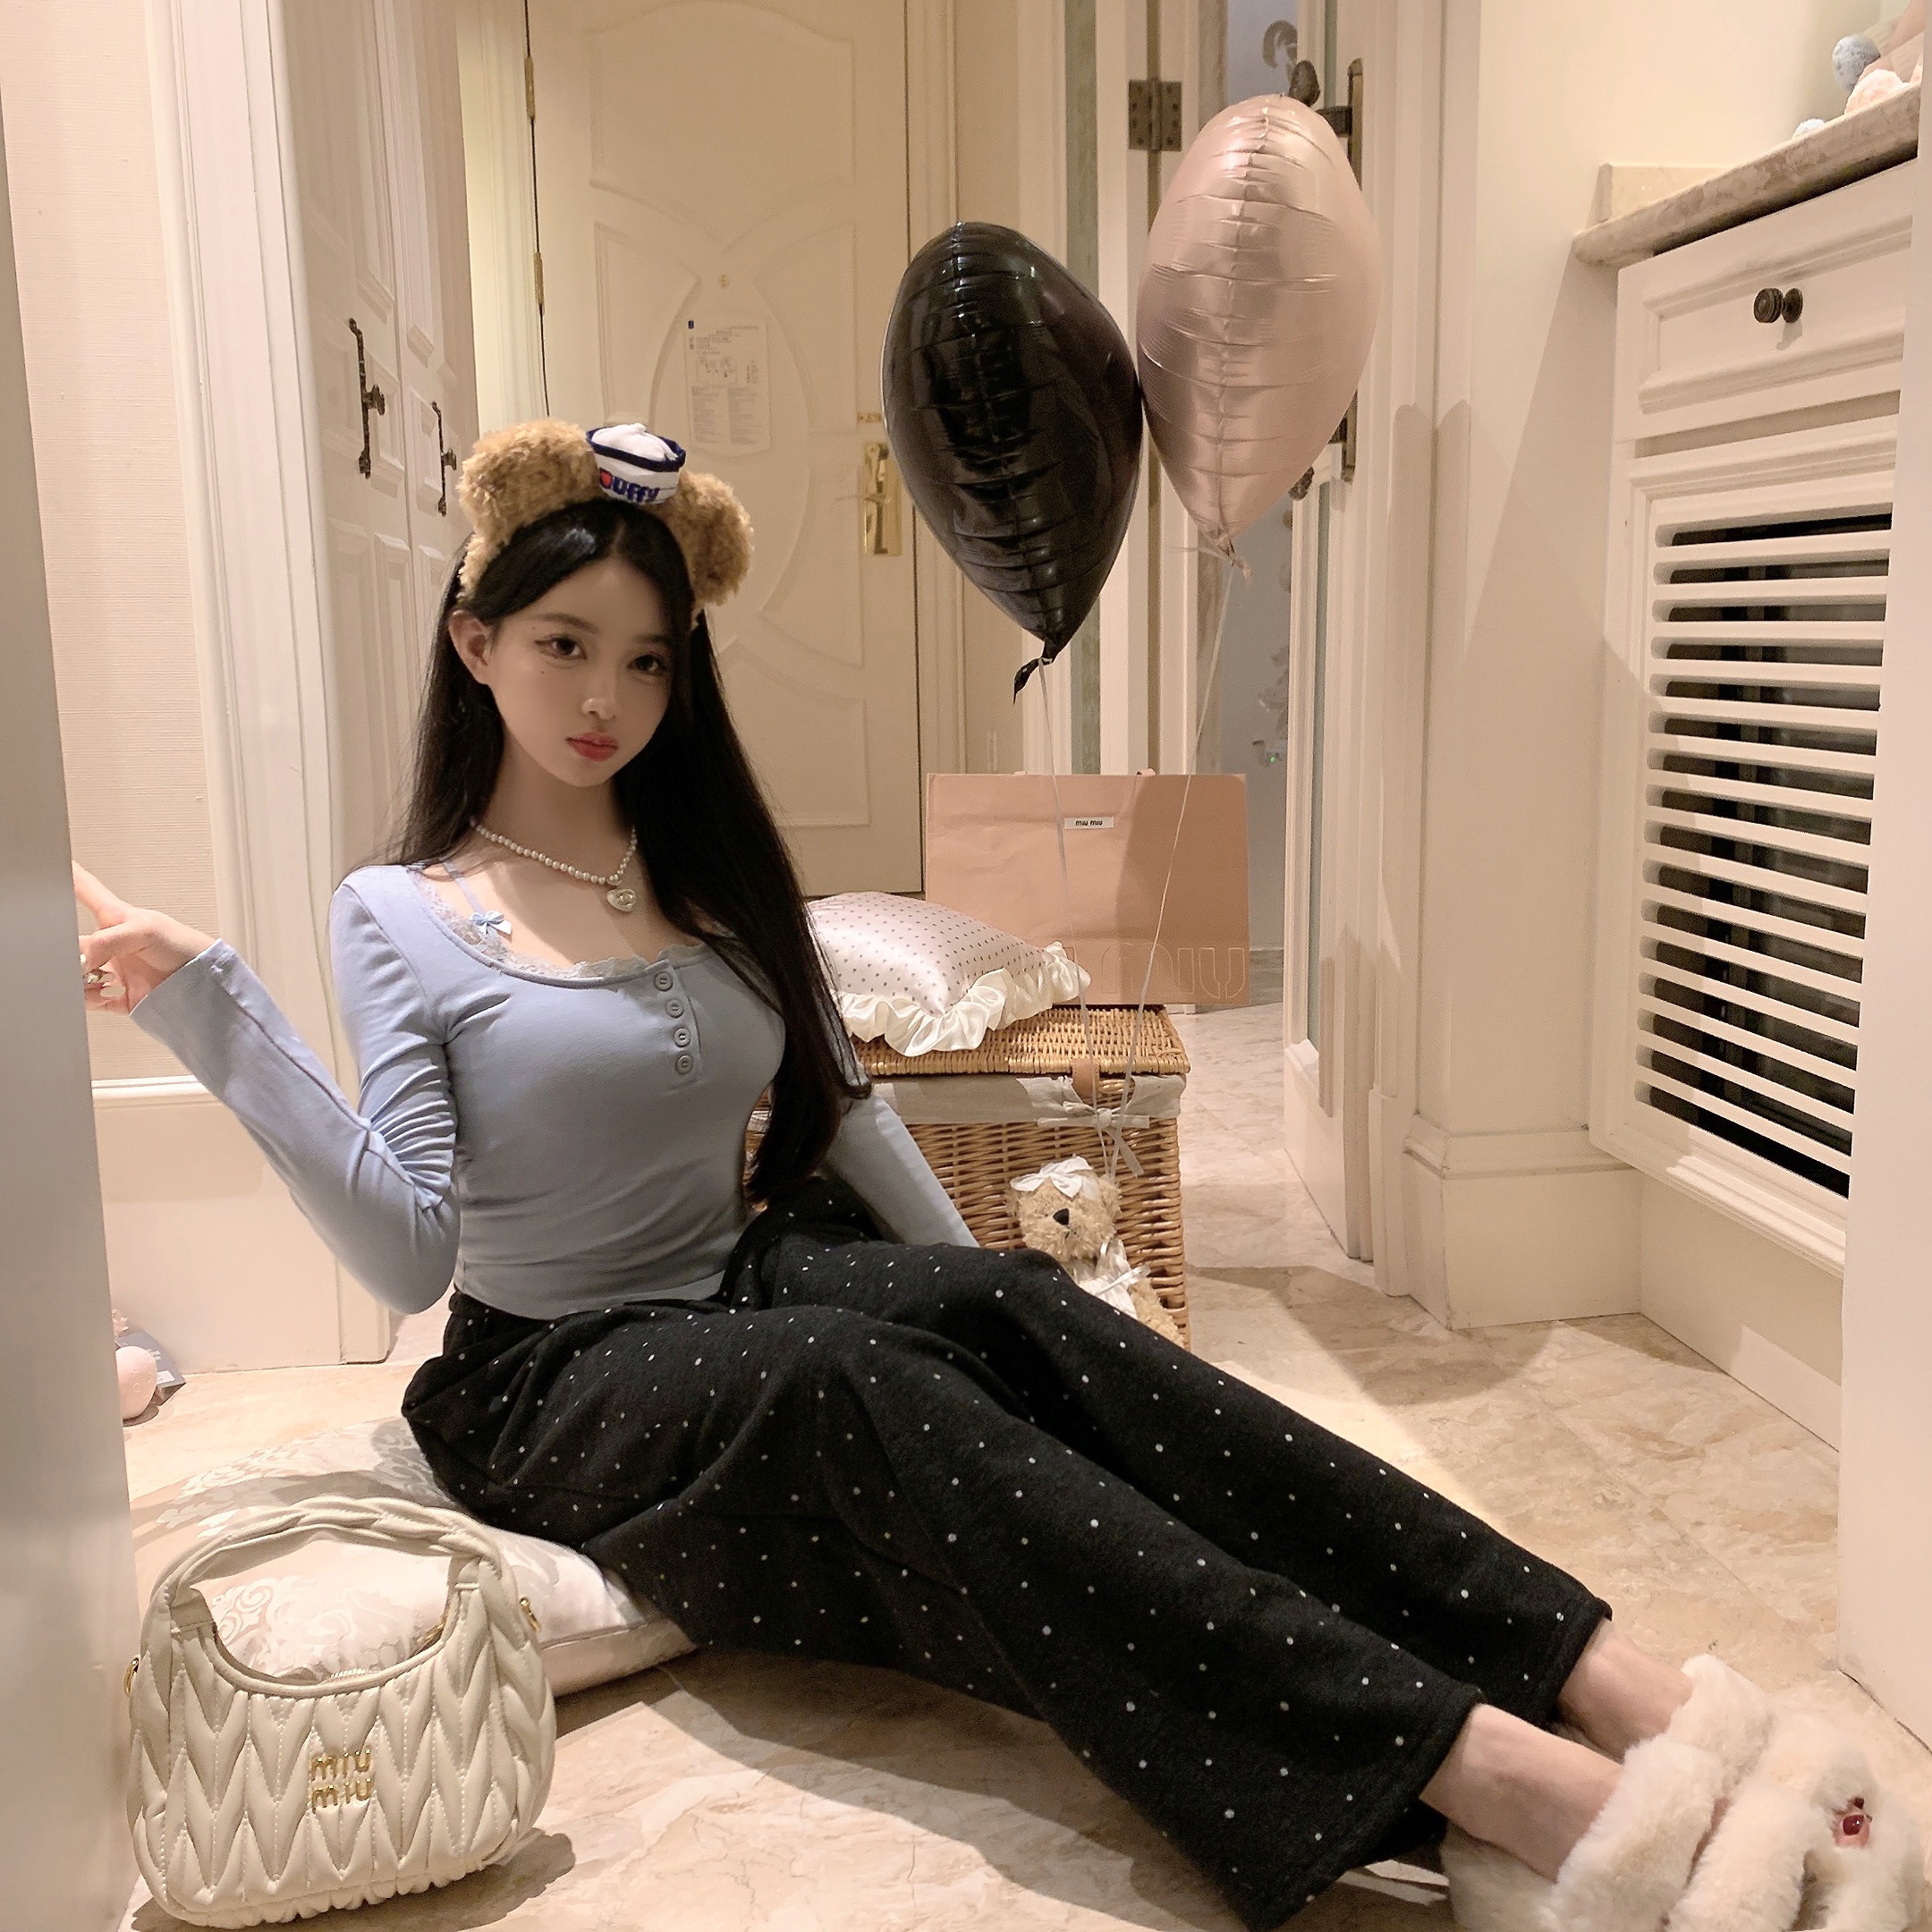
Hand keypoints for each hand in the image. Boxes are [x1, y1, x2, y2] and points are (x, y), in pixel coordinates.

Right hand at [72, 862, 216, 1012]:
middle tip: (79, 963)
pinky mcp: (117, 995)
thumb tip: (81, 960)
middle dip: (68, 955)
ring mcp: (112, 969)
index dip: (68, 876)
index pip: (85, 891)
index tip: (52, 862)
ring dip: (78, 981)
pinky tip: (105, 995)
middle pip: (71, 944)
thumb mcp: (145, 931)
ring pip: (75, 975)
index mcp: (115, 918)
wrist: (203, 984)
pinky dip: (90, 1000)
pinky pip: (89, 1000)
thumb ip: (109, 941)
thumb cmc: (184, 946)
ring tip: (96, 982)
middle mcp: (109, 943)